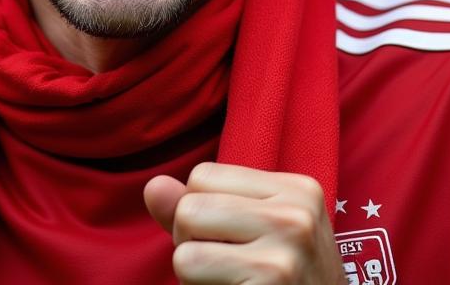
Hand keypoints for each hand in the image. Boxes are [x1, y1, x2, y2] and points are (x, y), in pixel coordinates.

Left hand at [144, 163, 342, 283]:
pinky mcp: (269, 280)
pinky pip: (192, 271)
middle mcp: (296, 213)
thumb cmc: (284, 283)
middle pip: (190, 207)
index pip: (204, 175)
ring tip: (228, 282)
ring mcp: (286, 251)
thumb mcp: (255, 232)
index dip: (201, 210)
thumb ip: (201, 206)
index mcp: (297, 188)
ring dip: (193, 273)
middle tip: (225, 268)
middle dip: (191, 243)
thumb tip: (153, 186)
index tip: (230, 240)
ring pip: (185, 246)